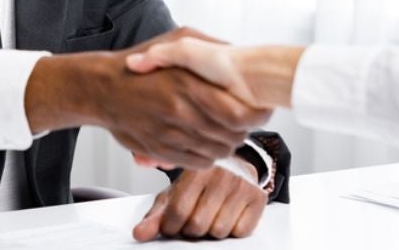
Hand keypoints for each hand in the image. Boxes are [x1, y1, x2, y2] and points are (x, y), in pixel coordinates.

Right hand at [24, 27, 271, 168]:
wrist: (102, 89)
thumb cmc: (140, 64)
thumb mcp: (178, 40)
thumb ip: (212, 46)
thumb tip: (240, 53)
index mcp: (189, 85)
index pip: (239, 112)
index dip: (257, 115)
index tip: (261, 109)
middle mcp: (181, 113)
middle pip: (232, 135)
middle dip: (245, 130)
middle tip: (246, 121)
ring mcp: (170, 135)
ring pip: (218, 151)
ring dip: (228, 143)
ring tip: (228, 131)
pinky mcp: (161, 151)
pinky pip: (199, 162)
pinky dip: (209, 156)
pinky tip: (208, 142)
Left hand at [133, 162, 266, 240]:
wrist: (235, 164)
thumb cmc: (201, 181)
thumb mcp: (175, 193)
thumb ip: (156, 215)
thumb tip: (140, 234)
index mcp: (196, 170)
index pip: (178, 212)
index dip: (171, 226)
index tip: (172, 224)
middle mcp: (221, 175)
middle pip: (198, 225)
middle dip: (191, 229)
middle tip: (193, 219)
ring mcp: (242, 186)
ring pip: (219, 231)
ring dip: (211, 230)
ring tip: (211, 215)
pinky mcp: (258, 198)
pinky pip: (240, 232)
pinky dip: (232, 230)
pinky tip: (228, 215)